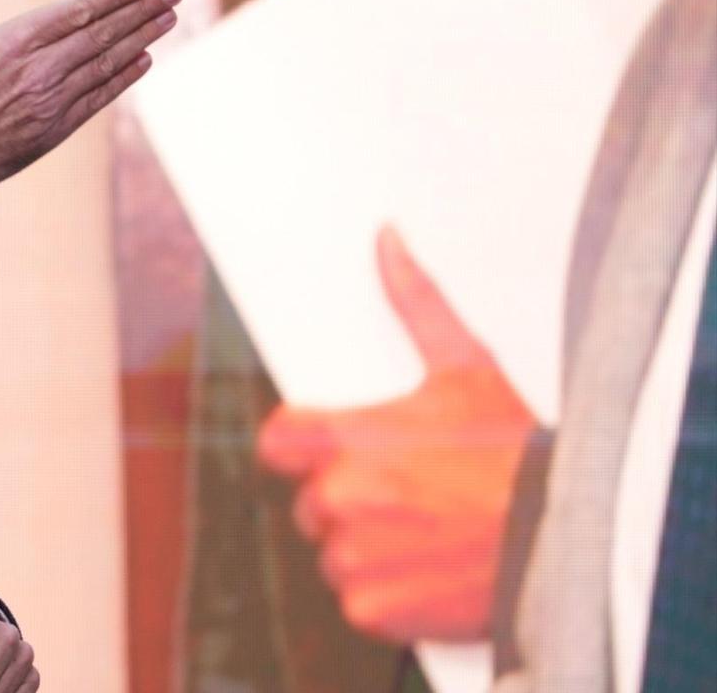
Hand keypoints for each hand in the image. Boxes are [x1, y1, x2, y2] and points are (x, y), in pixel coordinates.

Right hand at [0, 0, 180, 183]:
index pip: (77, 10)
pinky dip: (124, 78)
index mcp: (12, 42)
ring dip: (141, 38)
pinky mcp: (55, 128)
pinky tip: (145, 60)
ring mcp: (51, 100)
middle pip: (102, 33)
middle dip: (141, 9)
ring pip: (106, 63)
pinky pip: (99, 98)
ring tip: (168, 17)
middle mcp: (38, 69)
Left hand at [256, 226, 536, 642]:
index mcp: (346, 439)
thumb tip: (386, 240)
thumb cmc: (517, 453)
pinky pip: (357, 600)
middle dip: (349, 500)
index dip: (299, 446)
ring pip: (335, 551)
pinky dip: (386, 594)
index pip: (277, 441)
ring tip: (426, 532)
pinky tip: (428, 574)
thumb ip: (415, 304)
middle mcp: (338, 497)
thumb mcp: (468, 369)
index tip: (324, 451)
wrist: (568, 539)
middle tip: (410, 495)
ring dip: (367, 546)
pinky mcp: (370, 606)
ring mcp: (352, 555)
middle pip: (312, 501)